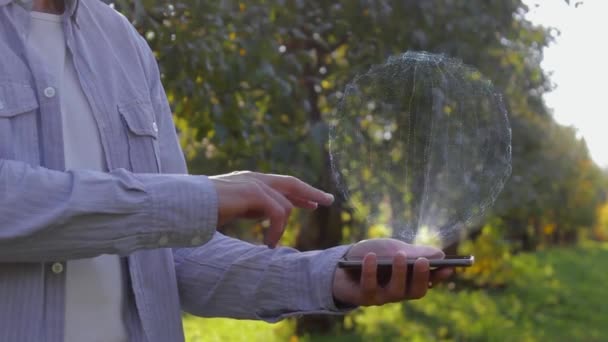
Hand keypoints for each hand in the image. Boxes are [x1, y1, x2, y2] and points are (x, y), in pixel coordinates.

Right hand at [210, 171, 333, 247]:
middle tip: (327, 201)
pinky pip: (277, 212)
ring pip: (284, 204)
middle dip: (310, 192)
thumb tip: (271, 216)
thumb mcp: (235, 208)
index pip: (282, 185)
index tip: (314, 202)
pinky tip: (269, 243)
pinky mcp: (253, 192)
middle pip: (292, 183)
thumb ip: (253, 208)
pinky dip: (276, 230)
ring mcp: (254, 183)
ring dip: (281, 227)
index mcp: (250, 181)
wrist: (186, 204)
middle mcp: (255, 179)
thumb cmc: (204, 210)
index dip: (300, 193)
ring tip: (271, 243)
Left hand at [332, 238, 452, 305]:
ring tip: (399, 255)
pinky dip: (370, 270)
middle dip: (421, 277)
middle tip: (424, 261)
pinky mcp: (364, 298)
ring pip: (395, 291)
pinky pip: (369, 286)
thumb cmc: (374, 256)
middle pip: (416, 291)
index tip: (448, 267)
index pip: (430, 282)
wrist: (343, 263)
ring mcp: (382, 297)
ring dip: (399, 272)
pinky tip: (371, 256)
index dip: (440, 277)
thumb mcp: (395, 249)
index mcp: (410, 281)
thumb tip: (440, 253)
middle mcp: (399, 292)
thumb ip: (415, 252)